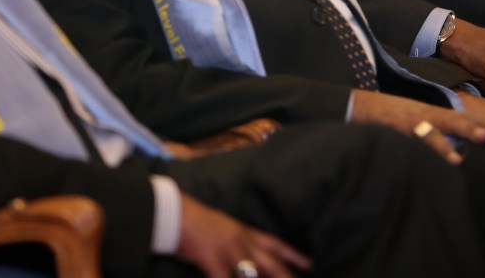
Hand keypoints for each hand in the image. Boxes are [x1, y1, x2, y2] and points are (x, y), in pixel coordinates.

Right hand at [176, 194, 309, 277]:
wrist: (174, 213)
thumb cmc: (195, 219)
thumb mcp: (222, 227)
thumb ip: (237, 238)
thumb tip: (246, 253)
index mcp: (244, 232)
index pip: (275, 244)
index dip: (293, 255)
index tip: (309, 264)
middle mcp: (242, 242)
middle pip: (271, 263)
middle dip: (286, 276)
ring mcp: (229, 252)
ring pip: (252, 275)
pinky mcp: (212, 260)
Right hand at [350, 89, 484, 163]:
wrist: (356, 106)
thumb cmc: (387, 117)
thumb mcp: (413, 119)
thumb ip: (432, 129)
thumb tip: (453, 145)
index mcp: (429, 113)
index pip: (458, 118)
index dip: (479, 124)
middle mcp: (422, 116)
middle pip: (451, 121)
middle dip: (471, 128)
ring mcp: (408, 123)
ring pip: (431, 132)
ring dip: (449, 142)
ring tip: (464, 154)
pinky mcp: (394, 130)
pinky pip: (410, 141)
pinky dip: (422, 150)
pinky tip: (432, 161)